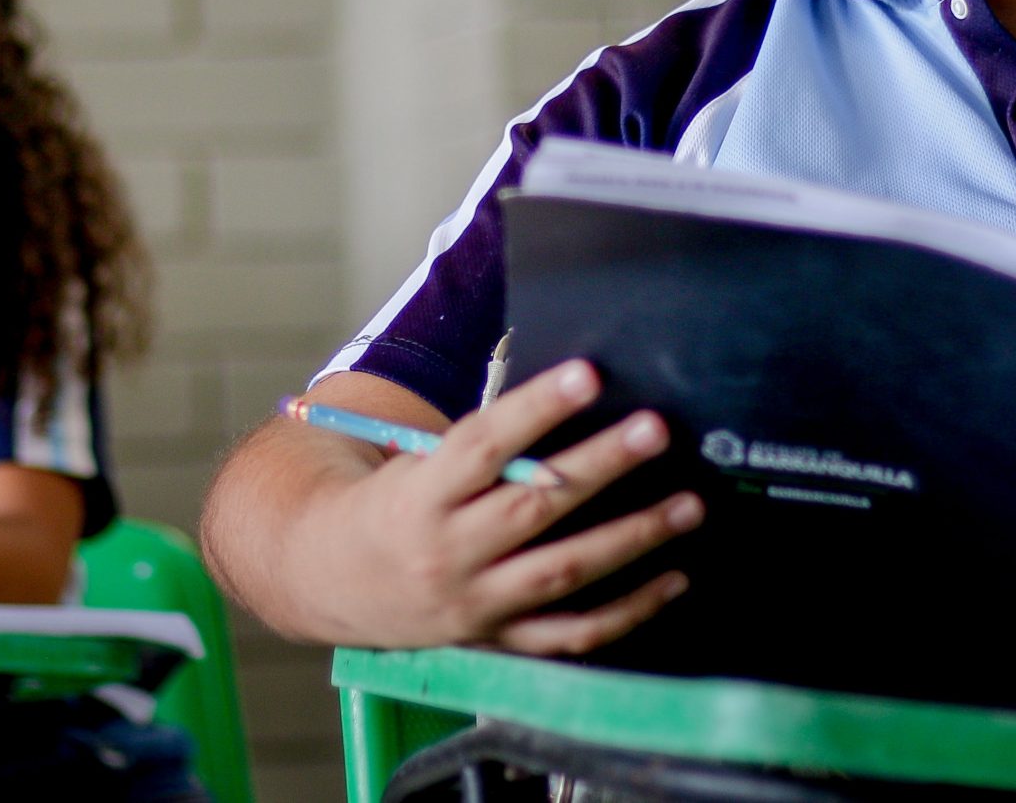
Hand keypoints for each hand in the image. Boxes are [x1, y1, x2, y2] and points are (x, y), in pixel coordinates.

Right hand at [294, 361, 701, 654]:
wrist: (329, 580)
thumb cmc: (388, 504)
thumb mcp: (414, 463)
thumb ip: (481, 446)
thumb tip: (565, 398)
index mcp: (420, 496)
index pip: (482, 446)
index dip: (536, 409)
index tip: (588, 375)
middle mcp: (447, 552)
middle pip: (532, 506)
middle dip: (600, 466)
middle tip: (654, 430)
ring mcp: (475, 603)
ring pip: (562, 571)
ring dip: (631, 538)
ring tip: (687, 505)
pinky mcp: (497, 640)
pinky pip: (570, 633)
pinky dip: (627, 612)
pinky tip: (672, 579)